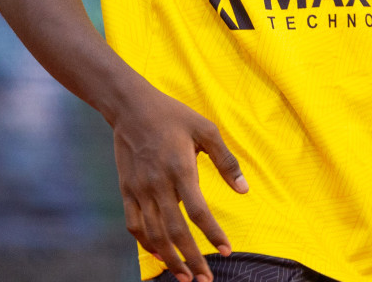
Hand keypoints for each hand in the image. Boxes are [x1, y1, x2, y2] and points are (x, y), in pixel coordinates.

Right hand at [111, 85, 247, 281]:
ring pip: (154, 234)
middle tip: (205, 279)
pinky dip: (146, 244)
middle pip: (175, 231)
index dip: (212, 234)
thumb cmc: (173, 115)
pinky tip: (159, 254)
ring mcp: (140, 189)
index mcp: (180, 169)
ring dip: (170, 258)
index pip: (198, 212)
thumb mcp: (206, 130)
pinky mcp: (127, 190)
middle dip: (191, 259)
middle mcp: (158, 184)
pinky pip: (134, 225)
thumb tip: (244, 190)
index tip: (226, 250)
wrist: (131, 107)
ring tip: (185, 277)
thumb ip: (226, 161)